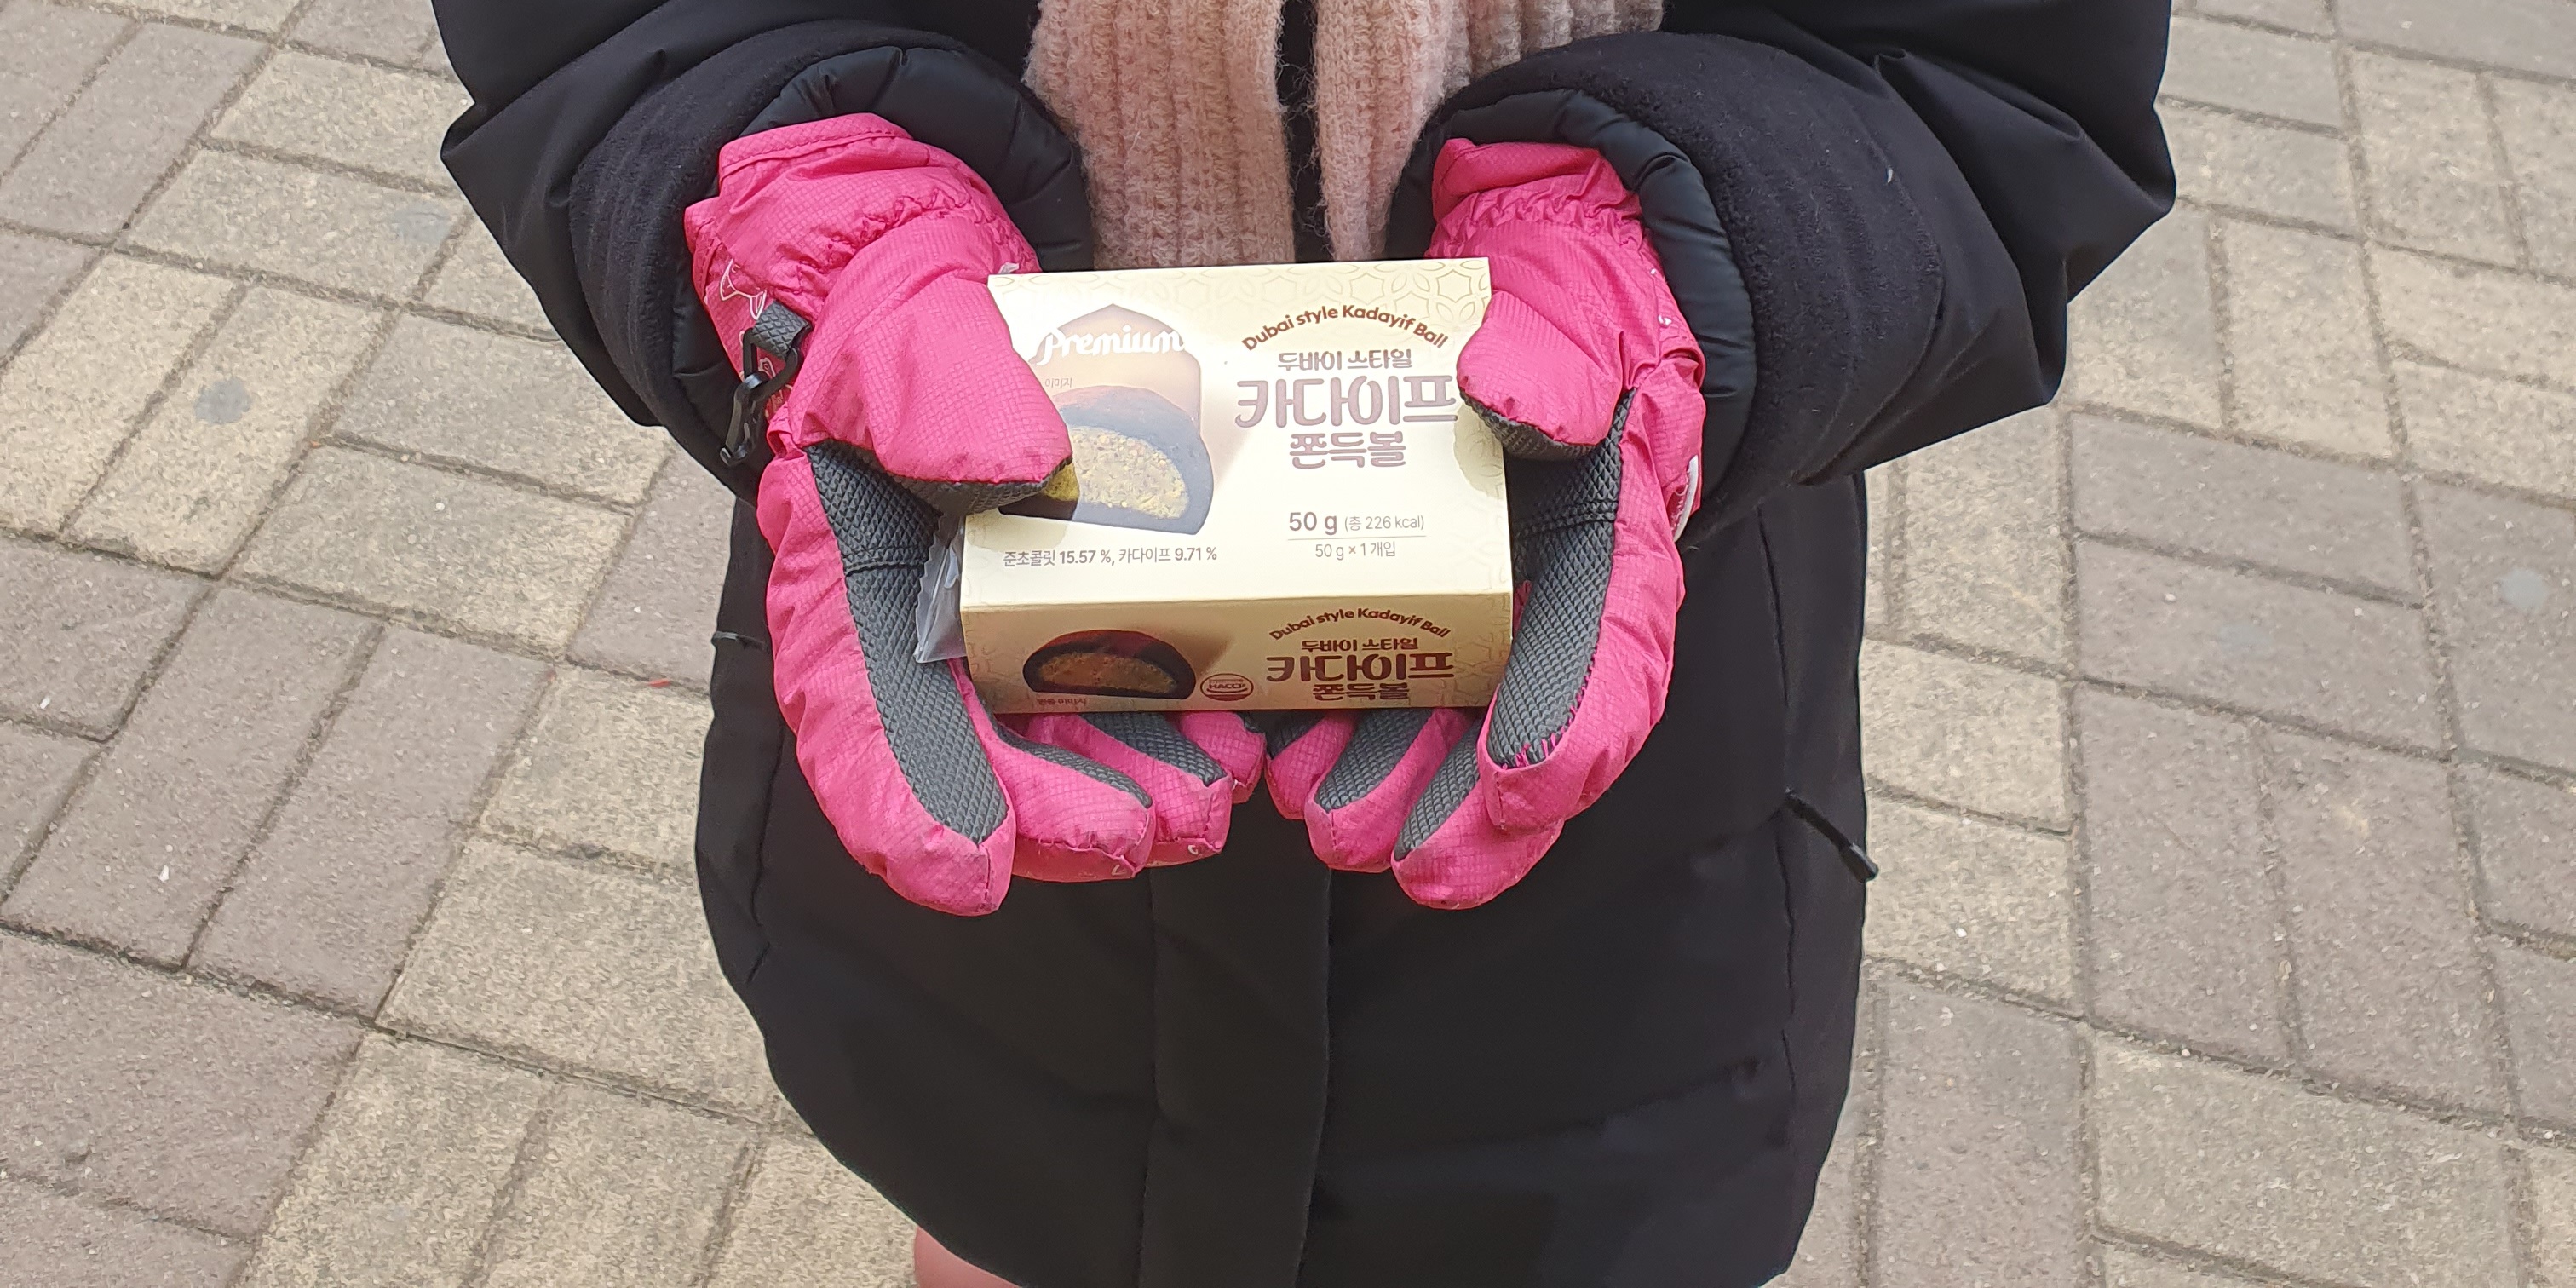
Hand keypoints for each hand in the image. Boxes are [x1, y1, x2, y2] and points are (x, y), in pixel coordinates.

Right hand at [689, 114, 1258, 913]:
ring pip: (1055, 750)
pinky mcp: (1080, 629)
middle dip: (1054, 816)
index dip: (903, 800)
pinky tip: (1237, 741)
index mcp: (848, 583)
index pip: (854, 711)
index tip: (962, 873)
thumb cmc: (910, 328)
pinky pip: (1126, 704)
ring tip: (1206, 803)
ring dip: (1129, 792)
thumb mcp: (906, 339)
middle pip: (971, 761)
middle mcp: (919, 639)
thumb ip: (936, 397)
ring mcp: (1003, 644)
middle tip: (1141, 839)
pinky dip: (1176, 734)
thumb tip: (1014, 470)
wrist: (955, 307)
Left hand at [1266, 140, 1705, 909]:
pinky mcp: (1401, 612)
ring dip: (1392, 793)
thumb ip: (1552, 367)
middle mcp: (1547, 609)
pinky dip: (1329, 736)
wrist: (1524, 306)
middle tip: (1414, 869)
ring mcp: (1473, 623)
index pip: (1616, 654)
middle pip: (1526, 737)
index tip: (1528, 790)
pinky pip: (1370, 693)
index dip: (1577, 729)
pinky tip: (1275, 765)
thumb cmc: (1558, 326)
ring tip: (1330, 826)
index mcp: (1610, 552)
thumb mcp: (1569, 328)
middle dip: (1471, 815)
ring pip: (1444, 735)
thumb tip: (1518, 402)